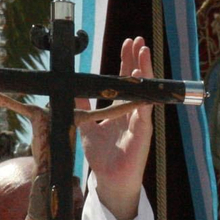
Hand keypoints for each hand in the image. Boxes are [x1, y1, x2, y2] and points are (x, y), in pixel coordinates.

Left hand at [78, 37, 152, 219]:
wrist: (109, 180)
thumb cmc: (102, 156)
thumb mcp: (87, 128)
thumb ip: (82, 109)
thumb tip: (73, 92)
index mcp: (121, 109)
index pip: (125, 80)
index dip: (126, 61)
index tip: (127, 43)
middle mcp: (133, 112)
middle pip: (137, 80)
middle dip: (137, 59)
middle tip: (138, 40)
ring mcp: (140, 121)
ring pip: (145, 91)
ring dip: (145, 71)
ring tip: (144, 52)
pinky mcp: (143, 132)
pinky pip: (145, 110)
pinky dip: (145, 94)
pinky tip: (144, 79)